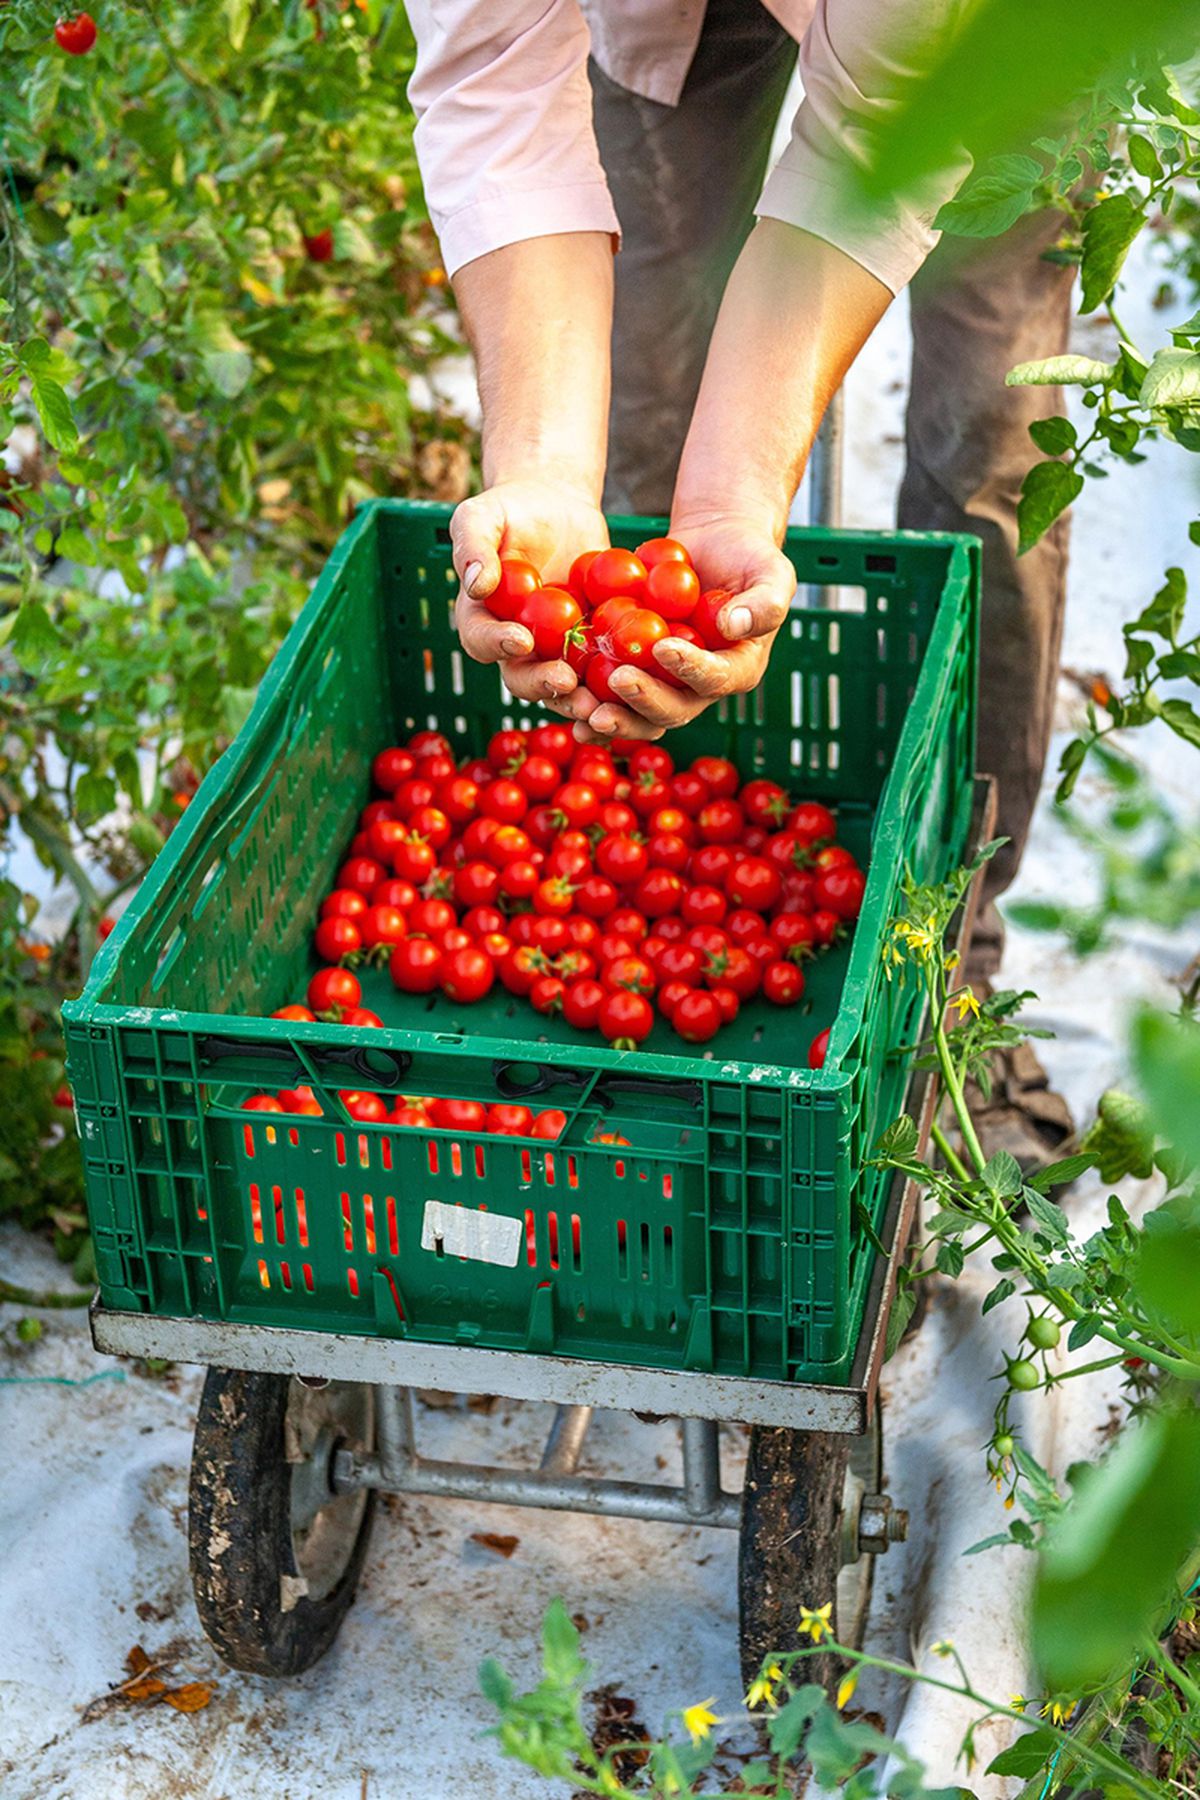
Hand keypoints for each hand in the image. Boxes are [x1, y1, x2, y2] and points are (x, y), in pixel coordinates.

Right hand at [451, 478, 608, 711]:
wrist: (556, 509)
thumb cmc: (510, 510)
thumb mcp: (482, 515)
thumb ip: (473, 545)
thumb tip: (477, 584)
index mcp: (482, 618)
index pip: (481, 639)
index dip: (497, 644)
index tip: (522, 639)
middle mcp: (515, 645)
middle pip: (522, 676)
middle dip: (543, 683)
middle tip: (566, 680)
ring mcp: (555, 650)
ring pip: (563, 685)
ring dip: (579, 697)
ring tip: (599, 700)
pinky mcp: (590, 645)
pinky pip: (602, 667)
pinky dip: (616, 677)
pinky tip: (638, 676)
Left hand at [574, 511, 796, 743]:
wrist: (713, 546)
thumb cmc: (748, 555)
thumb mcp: (771, 572)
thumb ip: (764, 602)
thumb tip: (734, 626)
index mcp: (737, 670)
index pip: (715, 679)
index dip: (690, 670)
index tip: (663, 647)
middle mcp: (699, 688)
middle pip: (673, 709)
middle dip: (643, 702)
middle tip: (615, 686)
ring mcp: (665, 683)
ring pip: (639, 713)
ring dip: (613, 717)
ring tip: (584, 712)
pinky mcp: (636, 671)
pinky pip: (611, 693)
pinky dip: (589, 700)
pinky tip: (562, 697)